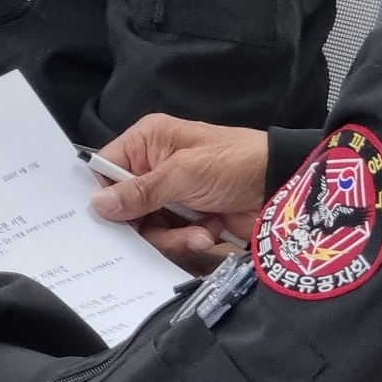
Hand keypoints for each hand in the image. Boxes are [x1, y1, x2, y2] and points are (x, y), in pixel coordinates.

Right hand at [90, 115, 275, 259]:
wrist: (283, 186)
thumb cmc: (233, 165)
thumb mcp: (183, 174)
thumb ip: (140, 192)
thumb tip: (97, 205)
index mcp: (147, 141)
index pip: (106, 170)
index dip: (105, 197)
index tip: (108, 221)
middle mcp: (154, 166)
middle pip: (124, 206)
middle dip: (144, 224)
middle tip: (162, 231)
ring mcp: (171, 194)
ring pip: (146, 227)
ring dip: (171, 236)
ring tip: (200, 231)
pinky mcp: (187, 216)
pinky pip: (169, 237)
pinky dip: (187, 239)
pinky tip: (209, 231)